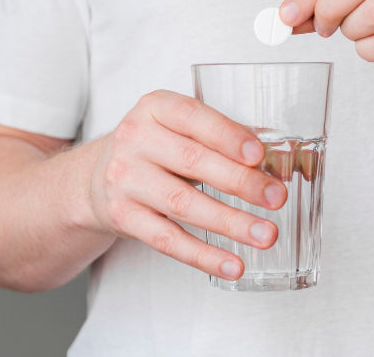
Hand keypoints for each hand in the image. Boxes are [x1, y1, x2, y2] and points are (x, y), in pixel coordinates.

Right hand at [87, 90, 287, 280]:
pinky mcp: (122, 216)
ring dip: (230, 222)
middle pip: (192, 161)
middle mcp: (134, 139)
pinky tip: (232, 264)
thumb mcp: (175, 127)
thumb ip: (217, 137)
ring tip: (266, 235)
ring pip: (182, 204)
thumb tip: (274, 164)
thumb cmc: (153, 149)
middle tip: (277, 198)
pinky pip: (167, 240)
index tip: (259, 155)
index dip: (227, 135)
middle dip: (240, 182)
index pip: (192, 116)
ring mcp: (125, 179)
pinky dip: (203, 255)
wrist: (96, 178)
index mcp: (154, 108)